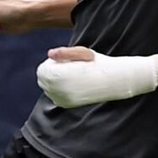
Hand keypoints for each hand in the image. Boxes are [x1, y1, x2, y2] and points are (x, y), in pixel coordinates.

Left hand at [35, 47, 157, 107]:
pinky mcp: (68, 105)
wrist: (115, 81)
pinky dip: (58, 91)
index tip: (66, 61)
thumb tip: (49, 54)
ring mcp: (63, 100)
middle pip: (43, 80)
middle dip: (51, 73)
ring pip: (48, 89)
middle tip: (70, 67)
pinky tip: (73, 85)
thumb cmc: (99, 63)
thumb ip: (64, 52)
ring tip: (73, 76)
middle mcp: (58, 90)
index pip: (42, 70)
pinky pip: (55, 97)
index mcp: (59, 76)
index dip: (52, 63)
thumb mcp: (83, 52)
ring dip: (54, 82)